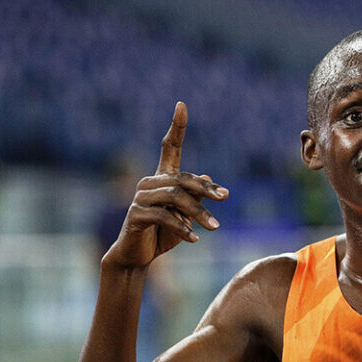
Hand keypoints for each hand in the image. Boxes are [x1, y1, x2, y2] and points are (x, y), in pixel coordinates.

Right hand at [104, 102, 228, 269]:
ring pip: (176, 198)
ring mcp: (140, 197)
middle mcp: (149, 183)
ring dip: (198, 213)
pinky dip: (182, 228)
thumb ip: (196, 198)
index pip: (169, 148)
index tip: (181, 105)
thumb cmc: (163, 234)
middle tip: (225, 197)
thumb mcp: (186, 216)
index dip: (176, 127)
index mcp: (162, 178)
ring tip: (215, 227)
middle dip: (205, 188)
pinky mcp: (136, 214)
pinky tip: (194, 239)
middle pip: (182, 178)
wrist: (138, 255)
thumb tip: (209, 177)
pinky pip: (164, 217)